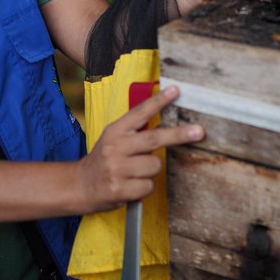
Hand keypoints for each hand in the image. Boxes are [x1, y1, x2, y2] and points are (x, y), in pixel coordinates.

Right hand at [76, 85, 203, 210]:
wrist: (80, 186)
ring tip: (135, 173)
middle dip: (179, 134)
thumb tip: (163, 118)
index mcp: (115, 131)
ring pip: (154, 166)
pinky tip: (130, 186)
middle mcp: (115, 147)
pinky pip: (148, 186)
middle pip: (154, 139)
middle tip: (199, 131)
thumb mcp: (112, 139)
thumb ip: (133, 130)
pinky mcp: (119, 189)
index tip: (176, 91)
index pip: (139, 113)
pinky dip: (144, 188)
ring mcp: (116, 169)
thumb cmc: (104, 160)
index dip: (158, 101)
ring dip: (150, 171)